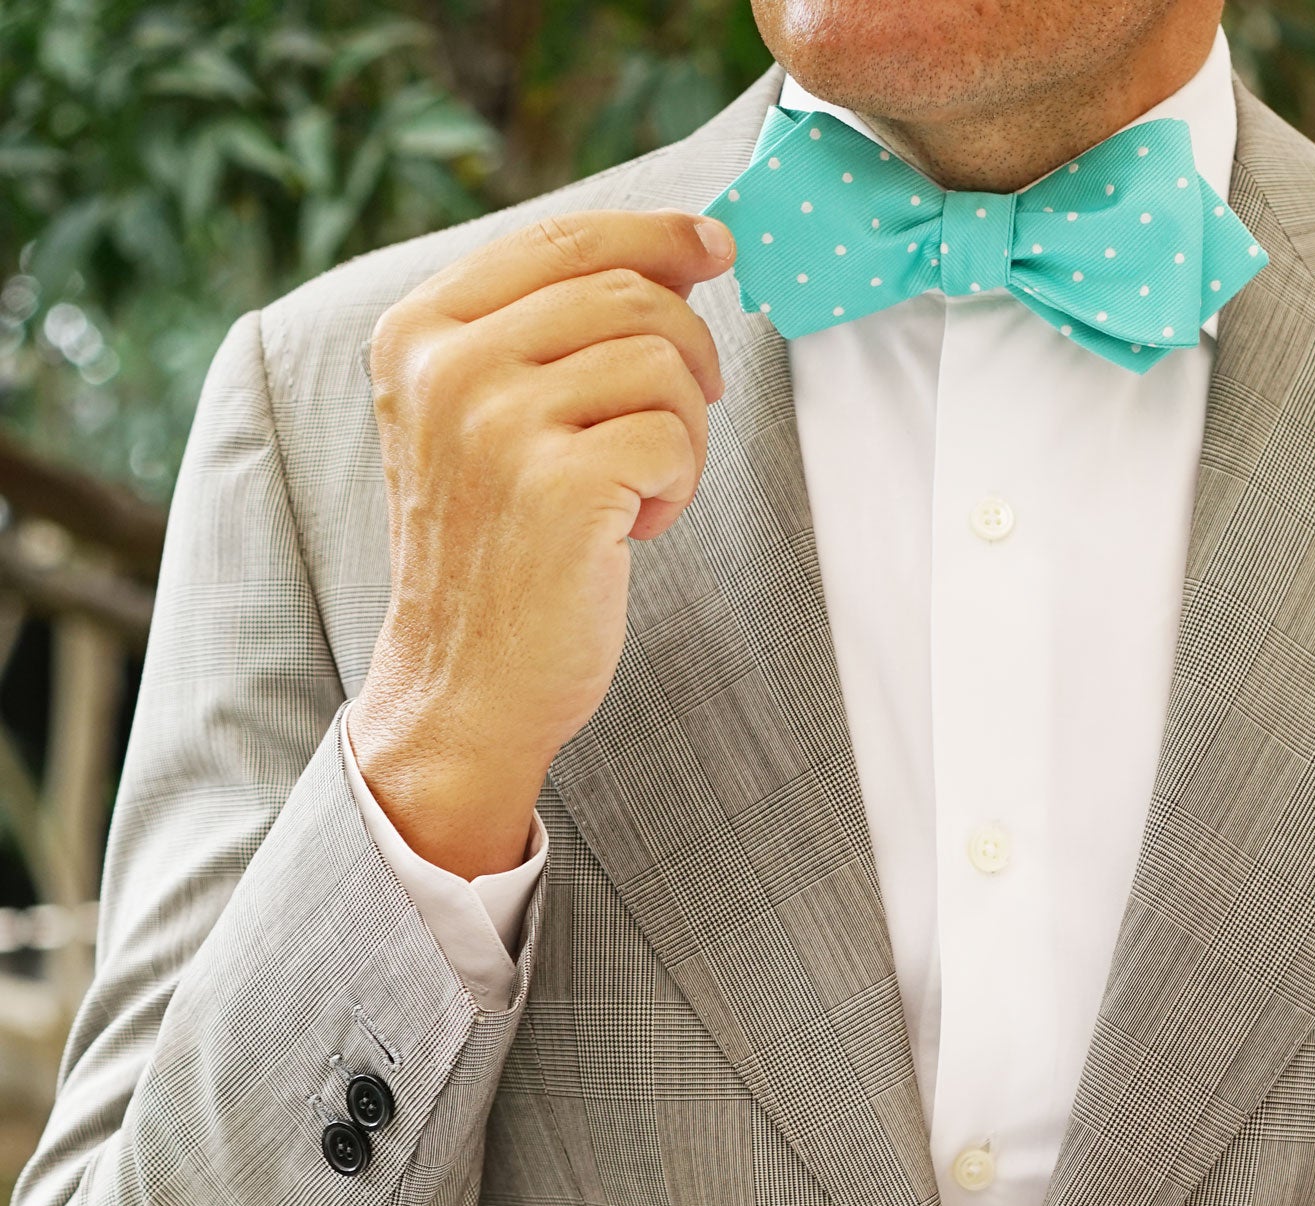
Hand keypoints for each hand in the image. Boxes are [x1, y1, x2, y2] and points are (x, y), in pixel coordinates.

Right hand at [348, 209, 736, 878]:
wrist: (462, 686)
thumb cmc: (494, 554)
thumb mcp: (481, 419)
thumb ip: (543, 331)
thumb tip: (683, 251)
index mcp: (420, 332)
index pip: (560, 238)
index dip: (655, 232)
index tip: (715, 247)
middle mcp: (449, 366)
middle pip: (626, 291)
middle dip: (686, 352)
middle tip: (683, 418)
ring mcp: (500, 424)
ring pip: (661, 358)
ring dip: (683, 428)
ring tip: (642, 488)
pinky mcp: (561, 488)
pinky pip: (674, 436)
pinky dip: (679, 484)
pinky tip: (638, 527)